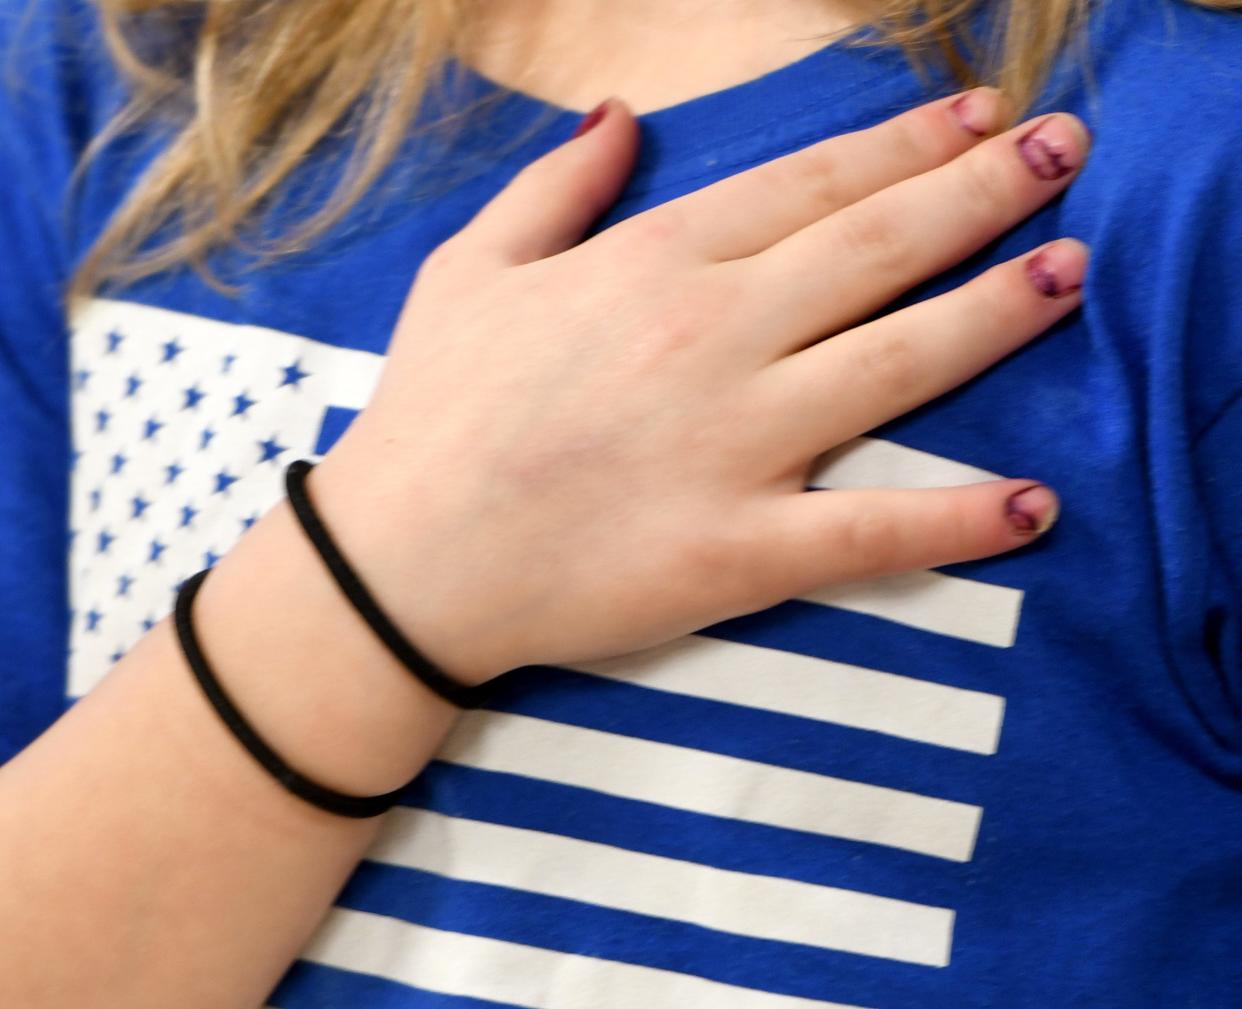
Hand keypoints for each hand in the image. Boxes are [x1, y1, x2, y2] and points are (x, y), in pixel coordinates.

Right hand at [314, 88, 1089, 684]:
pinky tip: (1029, 507)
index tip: (976, 119)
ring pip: (899, 361)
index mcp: (654, 263)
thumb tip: (621, 116)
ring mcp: (733, 441)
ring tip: (1072, 274)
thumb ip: (555, 187)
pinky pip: (869, 530)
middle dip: (983, 192)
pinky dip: (956, 522)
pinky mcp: (737, 547)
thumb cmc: (431, 411)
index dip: (904, 144)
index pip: (810, 184)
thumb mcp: (472, 269)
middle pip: (877, 246)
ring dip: (998, 313)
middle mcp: (713, 335)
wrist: (397, 562)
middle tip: (1063, 155)